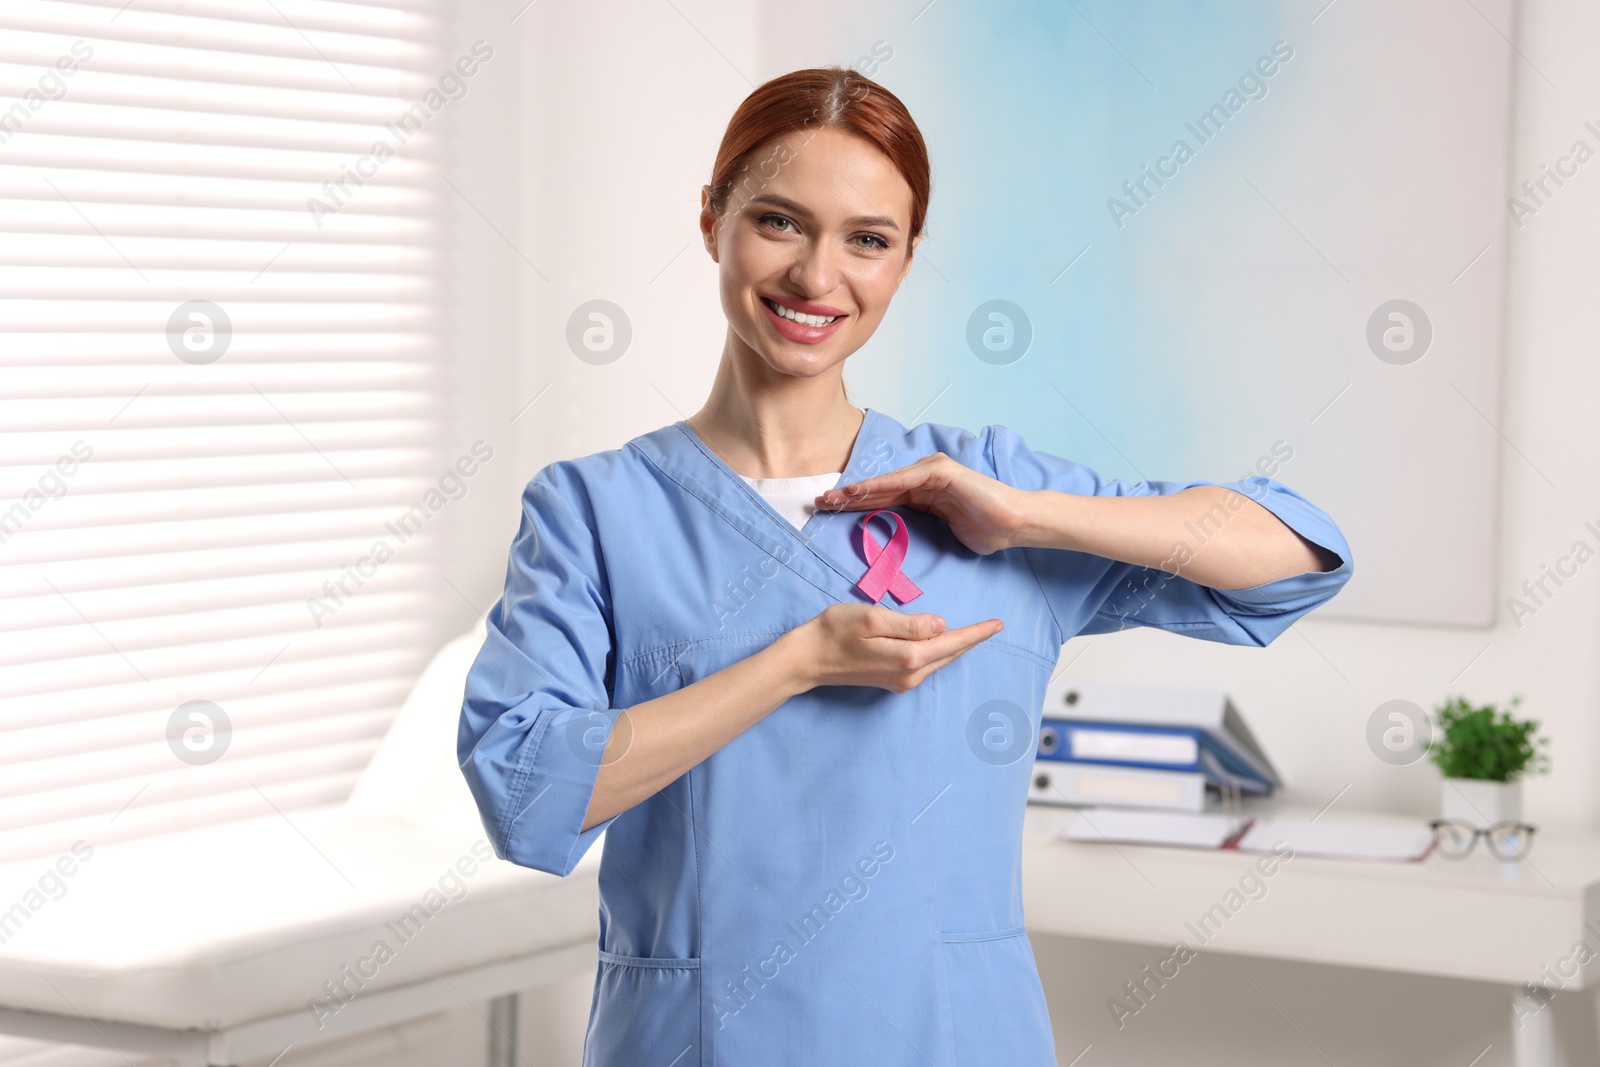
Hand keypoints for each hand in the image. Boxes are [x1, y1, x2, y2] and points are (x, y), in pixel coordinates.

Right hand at [783, 602, 1002, 693]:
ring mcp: (901, 681)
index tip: (998, 624)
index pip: (952, 641)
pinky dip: (938, 651)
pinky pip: (924, 664)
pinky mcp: (891, 681)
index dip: (977, 632)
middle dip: (971, 639)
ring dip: (955, 645)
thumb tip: (941, 625)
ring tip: (974, 632)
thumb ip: (910, 623)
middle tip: (993, 626)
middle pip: (949, 653)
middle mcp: (910, 674)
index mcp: (909, 656)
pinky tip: (941, 642)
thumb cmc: (835, 631)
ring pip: (938, 659)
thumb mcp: (874, 618)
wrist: (807, 660)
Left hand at [816, 452, 1031, 554]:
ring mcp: (932, 472)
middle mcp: (924, 478)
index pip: (883, 499)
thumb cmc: (985, 530)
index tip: (831, 513)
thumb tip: (899, 542)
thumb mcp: (943, 533)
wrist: (1014, 524)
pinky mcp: (942, 472)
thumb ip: (920, 529)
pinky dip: (882, 485)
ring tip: (834, 498)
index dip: (857, 505)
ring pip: (887, 482)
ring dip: (859, 490)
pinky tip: (862, 492)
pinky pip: (905, 480)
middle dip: (849, 496)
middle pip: (879, 489)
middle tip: (819, 503)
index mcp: (922, 493)